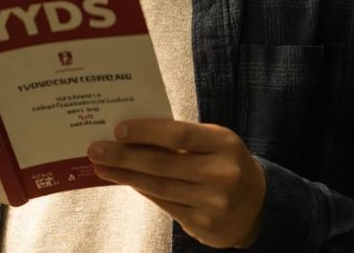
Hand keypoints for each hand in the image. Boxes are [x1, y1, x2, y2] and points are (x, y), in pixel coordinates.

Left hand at [87, 120, 265, 248]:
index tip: (118, 129)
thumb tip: (132, 134)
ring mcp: (213, 202)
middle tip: (96, 149)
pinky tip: (125, 181)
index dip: (146, 132)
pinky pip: (164, 204)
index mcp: (224, 143)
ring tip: (101, 166)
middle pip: (163, 163)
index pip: (178, 134)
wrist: (257, 206)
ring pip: (158, 186)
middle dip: (124, 156)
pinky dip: (141, 190)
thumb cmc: (225, 163)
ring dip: (125, 175)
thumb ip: (182, 138)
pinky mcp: (204, 224)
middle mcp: (221, 173)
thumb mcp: (214, 143)